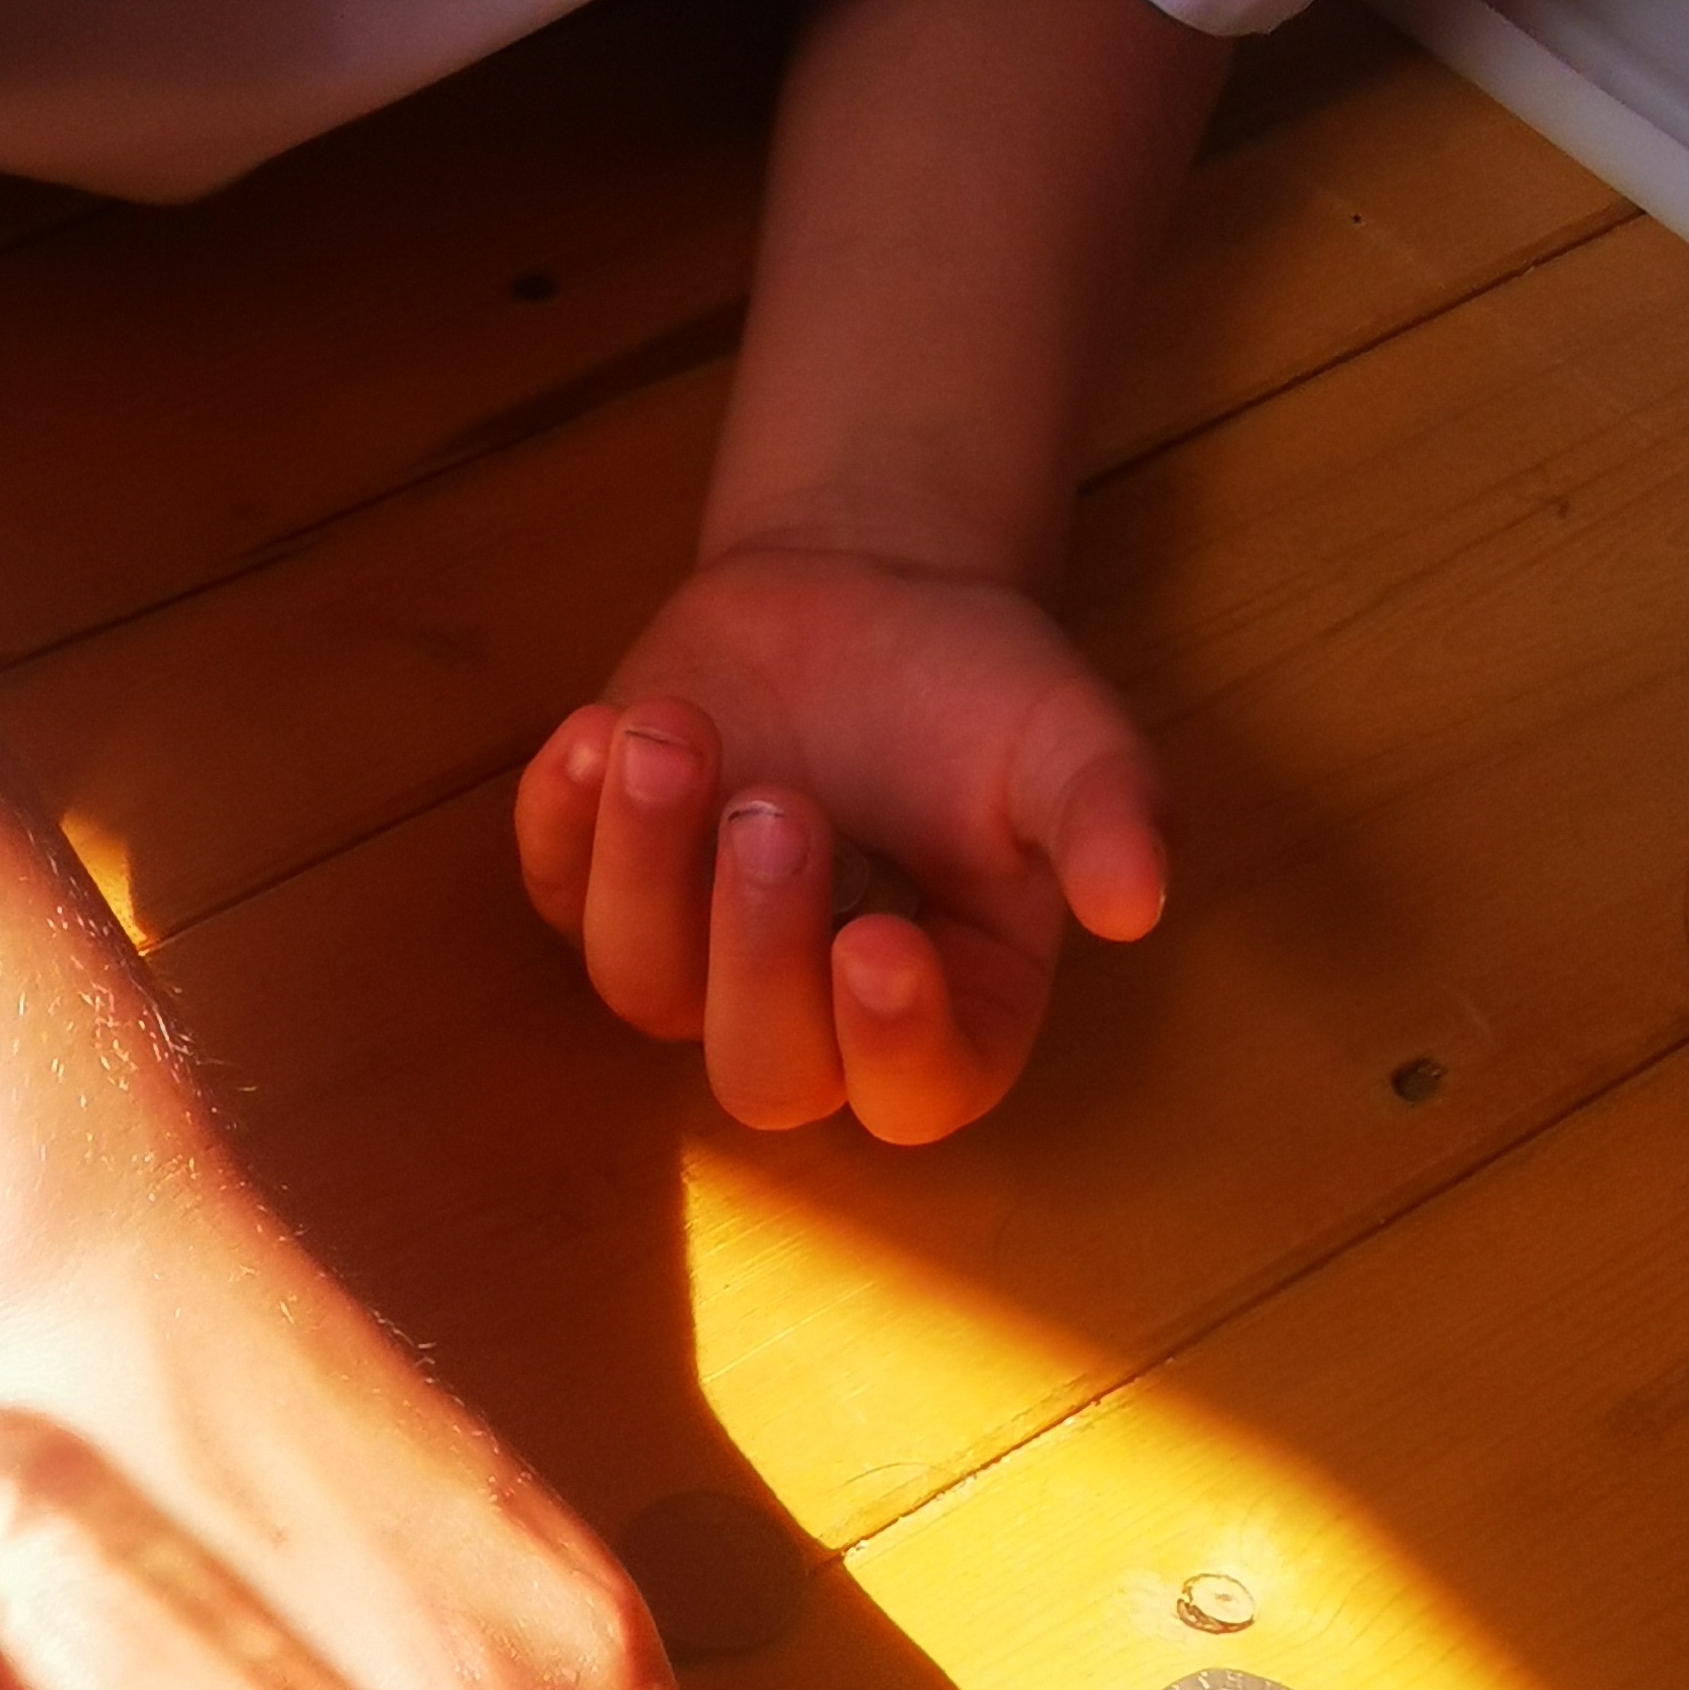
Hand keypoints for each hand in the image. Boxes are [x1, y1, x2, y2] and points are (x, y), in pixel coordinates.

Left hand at [514, 539, 1164, 1140]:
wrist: (869, 597)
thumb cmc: (984, 694)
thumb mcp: (1072, 742)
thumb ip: (1110, 818)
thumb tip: (1136, 902)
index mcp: (949, 1012)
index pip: (916, 1092)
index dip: (892, 1044)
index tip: (881, 941)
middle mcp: (813, 1015)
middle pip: (763, 1073)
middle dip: (758, 951)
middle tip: (780, 808)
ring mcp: (694, 957)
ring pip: (640, 982)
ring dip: (645, 864)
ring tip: (673, 731)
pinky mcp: (600, 881)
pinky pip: (552, 889)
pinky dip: (560, 819)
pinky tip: (597, 730)